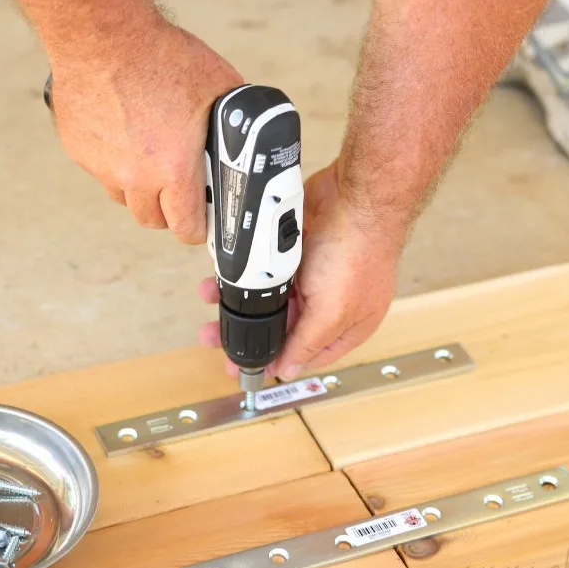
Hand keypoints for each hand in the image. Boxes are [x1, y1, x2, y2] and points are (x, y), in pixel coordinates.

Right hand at [47, 25, 242, 241]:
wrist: (101, 32)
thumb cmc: (161, 56)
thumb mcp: (219, 87)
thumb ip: (235, 121)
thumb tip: (251, 134)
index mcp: (174, 168)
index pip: (186, 228)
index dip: (198, 228)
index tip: (203, 220)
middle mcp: (134, 176)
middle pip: (152, 220)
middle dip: (169, 211)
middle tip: (180, 190)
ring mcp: (102, 165)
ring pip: (123, 197)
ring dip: (140, 188)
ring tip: (152, 159)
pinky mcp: (78, 149)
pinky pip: (100, 169)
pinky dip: (114, 161)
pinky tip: (124, 132)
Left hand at [197, 163, 401, 379]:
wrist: (355, 197)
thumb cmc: (358, 252)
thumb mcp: (332, 312)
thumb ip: (308, 343)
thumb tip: (289, 370)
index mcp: (346, 325)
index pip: (306, 354)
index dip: (274, 360)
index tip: (240, 364)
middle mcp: (331, 303)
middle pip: (283, 325)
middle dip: (248, 329)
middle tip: (213, 336)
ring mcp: (314, 275)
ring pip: (270, 295)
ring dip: (240, 298)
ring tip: (211, 297)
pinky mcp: (298, 250)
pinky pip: (265, 267)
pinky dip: (246, 271)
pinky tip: (224, 273)